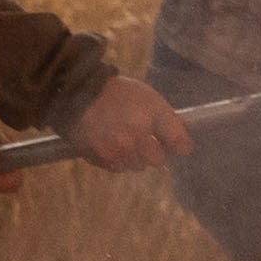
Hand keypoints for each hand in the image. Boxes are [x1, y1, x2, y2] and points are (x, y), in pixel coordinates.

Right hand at [69, 76, 191, 178]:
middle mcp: (136, 136)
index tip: (180, 146)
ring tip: (124, 139)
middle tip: (146, 140)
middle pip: (158, 161)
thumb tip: (183, 139)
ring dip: (135, 157)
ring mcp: (119, 150)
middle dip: (154, 152)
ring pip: (138, 166)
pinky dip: (118, 159)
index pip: (178, 142)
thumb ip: (167, 118)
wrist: (77, 96)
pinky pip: (119, 167)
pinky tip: (111, 143)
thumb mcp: (147, 96)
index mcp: (151, 115)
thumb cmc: (115, 93)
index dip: (181, 145)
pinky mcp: (104, 159)